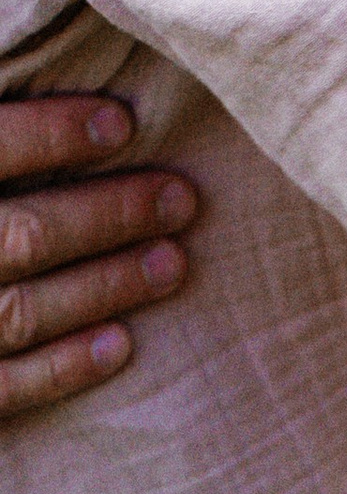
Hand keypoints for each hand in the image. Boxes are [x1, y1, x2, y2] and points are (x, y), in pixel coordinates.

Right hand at [0, 96, 197, 418]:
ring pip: (20, 311)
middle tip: (181, 199)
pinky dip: (61, 368)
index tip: (124, 123)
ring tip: (173, 265)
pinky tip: (120, 346)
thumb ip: (1, 143)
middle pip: (21, 235)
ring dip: (104, 286)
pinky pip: (2, 385)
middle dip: (106, 216)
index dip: (51, 135)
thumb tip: (103, 108)